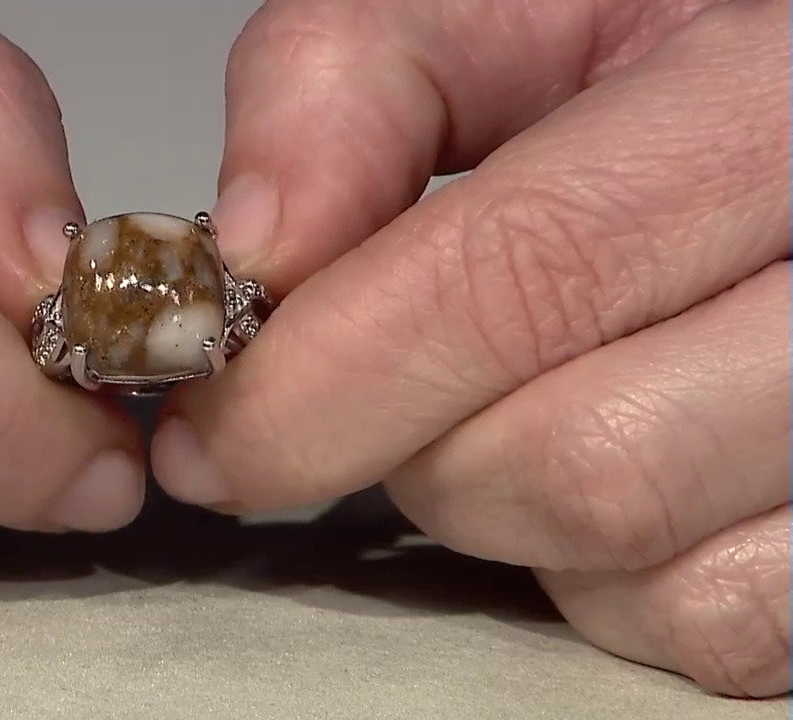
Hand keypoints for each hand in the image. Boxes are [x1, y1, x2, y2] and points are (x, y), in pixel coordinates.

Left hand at [153, 0, 788, 696]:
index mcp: (765, 110)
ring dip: (502, 504)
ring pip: (635, 560)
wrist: (771, 131)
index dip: (329, 380)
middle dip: (415, 453)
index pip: (519, 283)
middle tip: (388, 389)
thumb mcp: (498, 18)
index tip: (216, 432)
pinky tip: (599, 452)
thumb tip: (257, 246)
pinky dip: (605, 571)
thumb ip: (351, 86)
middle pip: (575, 462)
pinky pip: (708, 618)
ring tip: (513, 396)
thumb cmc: (648, 60)